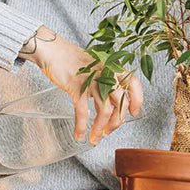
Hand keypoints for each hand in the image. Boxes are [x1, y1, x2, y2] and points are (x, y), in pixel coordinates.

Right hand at [29, 27, 143, 144]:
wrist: (52, 50)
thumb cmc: (71, 60)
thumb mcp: (95, 69)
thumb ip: (104, 85)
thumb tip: (109, 106)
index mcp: (112, 68)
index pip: (133, 84)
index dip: (136, 100)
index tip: (133, 112)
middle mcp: (106, 74)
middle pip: (120, 103)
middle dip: (115, 123)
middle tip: (108, 131)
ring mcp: (92, 81)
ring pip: (104, 111)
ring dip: (99, 129)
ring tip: (94, 138)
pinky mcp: (77, 87)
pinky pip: (82, 111)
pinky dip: (81, 126)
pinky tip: (79, 134)